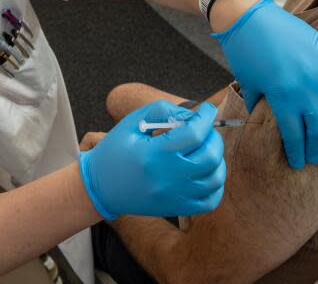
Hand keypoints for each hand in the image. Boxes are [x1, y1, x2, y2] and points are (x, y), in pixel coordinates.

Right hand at [79, 101, 225, 219]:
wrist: (100, 188)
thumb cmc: (114, 152)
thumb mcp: (131, 123)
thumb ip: (162, 111)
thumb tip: (191, 115)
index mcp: (154, 154)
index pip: (194, 133)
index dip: (206, 117)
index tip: (207, 109)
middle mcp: (167, 178)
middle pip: (209, 156)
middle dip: (213, 136)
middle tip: (204, 129)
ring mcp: (175, 196)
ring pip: (215, 178)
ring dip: (217, 158)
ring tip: (205, 147)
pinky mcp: (178, 208)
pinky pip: (210, 200)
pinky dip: (216, 183)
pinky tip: (206, 170)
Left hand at [212, 0, 317, 169]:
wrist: (250, 17)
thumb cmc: (244, 51)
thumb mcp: (247, 84)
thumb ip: (258, 104)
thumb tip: (261, 120)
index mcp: (283, 99)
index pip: (295, 136)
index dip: (297, 152)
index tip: (298, 163)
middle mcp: (307, 88)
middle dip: (317, 148)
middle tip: (315, 158)